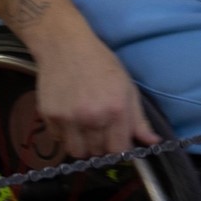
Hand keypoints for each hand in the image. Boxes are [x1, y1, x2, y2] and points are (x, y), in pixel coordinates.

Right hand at [26, 25, 156, 161]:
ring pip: (77, 152)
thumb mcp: (128, 88)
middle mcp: (91, 118)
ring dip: (83, 146)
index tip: (118, 142)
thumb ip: (139, 120)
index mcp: (116, 110)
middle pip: (97, 153)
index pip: (118, 150)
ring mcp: (68, 119)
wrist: (65, 47)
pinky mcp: (48, 116)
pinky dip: (65, 135)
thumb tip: (152, 143)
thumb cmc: (102, 64)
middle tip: (102, 131)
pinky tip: (70, 119)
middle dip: (102, 147)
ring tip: (86, 130)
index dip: (120, 149)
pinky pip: (58, 139)